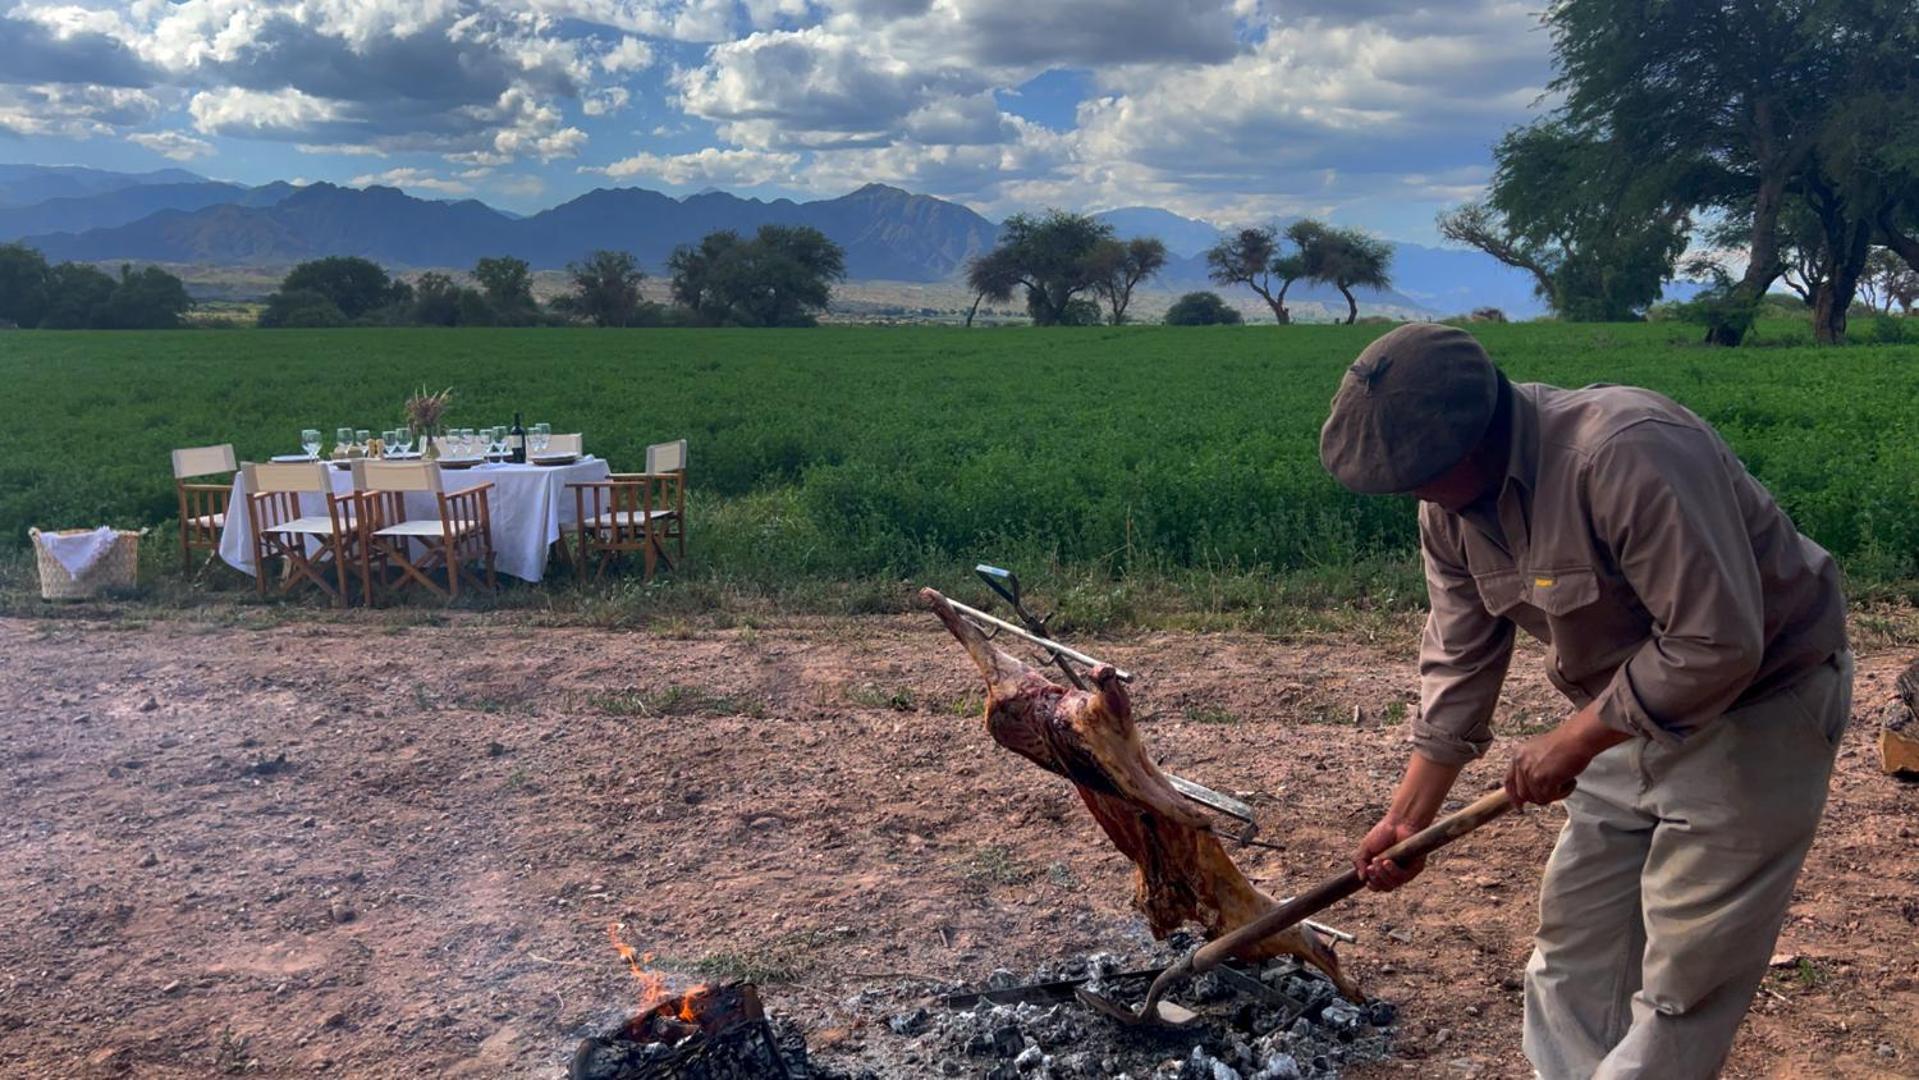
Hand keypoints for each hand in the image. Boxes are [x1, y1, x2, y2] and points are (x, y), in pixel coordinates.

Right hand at [1354, 814, 1427, 891]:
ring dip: (1382, 875)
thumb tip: (1361, 878)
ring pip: (1393, 884)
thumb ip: (1359, 862)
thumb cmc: (1383, 834)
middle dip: (1375, 879)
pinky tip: (1387, 862)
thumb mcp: (1365, 848)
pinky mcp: (1415, 868)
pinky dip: (1393, 872)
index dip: (1371, 884)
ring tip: (1377, 860)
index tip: (1366, 875)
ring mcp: (1405, 872)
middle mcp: (1394, 874)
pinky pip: (1403, 877)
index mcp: (1382, 871)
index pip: (1377, 886)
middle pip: (1384, 887)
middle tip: (1370, 866)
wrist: (1399, 823)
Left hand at [1504, 704, 1626, 805]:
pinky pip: (1550, 797)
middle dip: (1539, 796)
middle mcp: (1521, 763)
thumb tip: (1528, 790)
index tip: (1519, 805)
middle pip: (1523, 794)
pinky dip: (1563, 793)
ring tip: (1565, 781)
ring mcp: (1531, 771)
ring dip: (1554, 795)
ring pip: (1538, 798)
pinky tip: (1570, 781)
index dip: (1513, 796)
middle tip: (1555, 790)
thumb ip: (1530, 767)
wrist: (1578, 737)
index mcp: (1518, 755)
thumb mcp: (1538, 753)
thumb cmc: (1565, 744)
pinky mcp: (1544, 778)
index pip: (1509, 781)